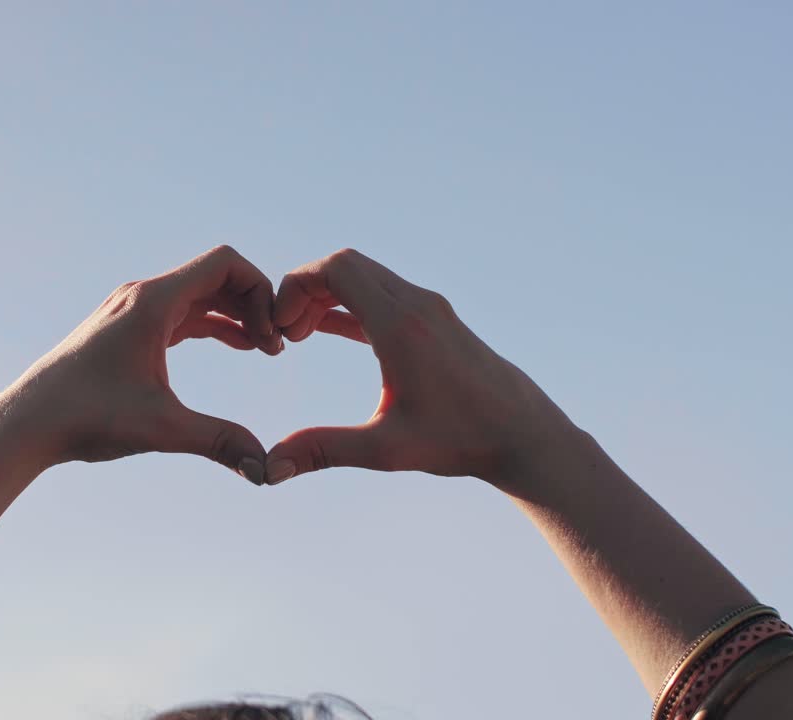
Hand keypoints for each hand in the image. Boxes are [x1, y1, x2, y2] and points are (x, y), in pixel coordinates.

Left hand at [2, 245, 281, 483]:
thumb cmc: (85, 417)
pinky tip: (236, 345)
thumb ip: (219, 441)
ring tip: (264, 350)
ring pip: (200, 294)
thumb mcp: (161, 428)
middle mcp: (143, 295)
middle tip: (276, 349)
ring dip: (235, 315)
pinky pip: (183, 312)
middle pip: (217, 276)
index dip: (260, 291)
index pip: (225, 264)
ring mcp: (133, 309)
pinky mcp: (128, 328)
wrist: (27, 423)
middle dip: (253, 306)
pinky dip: (213, 323)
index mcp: (152, 302)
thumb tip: (266, 470)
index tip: (271, 337)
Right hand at [264, 249, 573, 485]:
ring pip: (365, 276)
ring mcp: (430, 308)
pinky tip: (325, 331)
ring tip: (299, 337)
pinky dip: (349, 304)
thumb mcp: (386, 449)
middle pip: (346, 264)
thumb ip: (324, 450)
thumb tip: (270, 469)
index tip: (281, 328)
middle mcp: (417, 305)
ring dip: (326, 296)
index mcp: (401, 325)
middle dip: (305, 289)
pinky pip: (382, 293)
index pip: (336, 268)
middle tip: (285, 333)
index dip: (296, 286)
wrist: (523, 434)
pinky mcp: (436, 319)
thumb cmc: (460, 441)